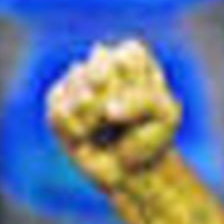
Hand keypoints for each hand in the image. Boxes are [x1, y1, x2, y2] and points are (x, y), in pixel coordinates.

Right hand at [46, 39, 182, 192]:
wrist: (133, 169)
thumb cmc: (152, 136)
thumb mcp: (167, 116)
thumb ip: (142, 100)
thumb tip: (103, 106)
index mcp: (130, 55)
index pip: (127, 60)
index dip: (136, 90)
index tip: (148, 108)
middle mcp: (100, 60)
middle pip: (101, 74)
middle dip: (115, 105)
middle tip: (124, 122)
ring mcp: (75, 80)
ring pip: (80, 95)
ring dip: (98, 123)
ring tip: (106, 131)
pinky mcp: (56, 101)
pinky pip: (61, 113)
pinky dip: (79, 131)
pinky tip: (87, 137)